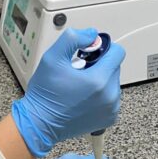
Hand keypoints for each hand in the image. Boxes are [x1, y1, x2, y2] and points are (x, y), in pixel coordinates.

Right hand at [11, 28, 124, 156]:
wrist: (40, 124)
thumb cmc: (45, 95)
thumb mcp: (52, 57)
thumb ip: (73, 38)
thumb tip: (91, 34)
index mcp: (99, 80)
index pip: (118, 52)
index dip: (101, 47)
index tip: (87, 53)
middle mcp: (110, 96)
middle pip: (114, 67)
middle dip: (98, 65)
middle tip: (78, 71)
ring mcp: (111, 109)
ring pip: (113, 82)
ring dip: (100, 80)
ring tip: (79, 86)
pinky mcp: (108, 118)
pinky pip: (111, 97)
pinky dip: (100, 94)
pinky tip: (83, 98)